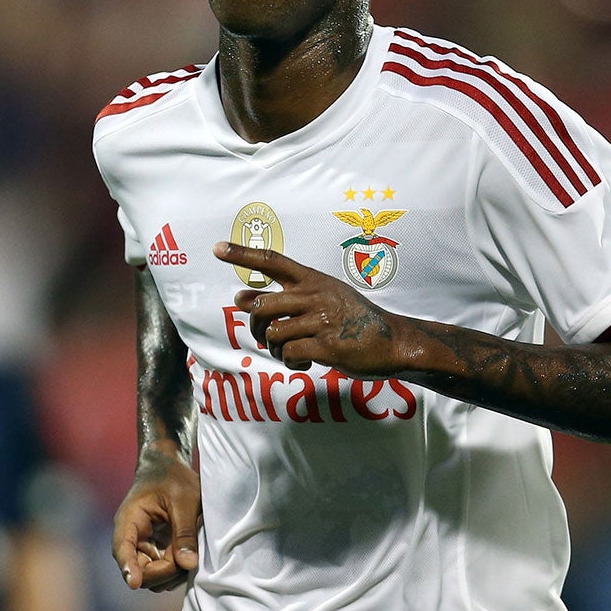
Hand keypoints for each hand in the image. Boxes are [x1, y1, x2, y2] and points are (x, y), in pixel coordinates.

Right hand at [111, 445, 200, 590]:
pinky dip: (177, 571)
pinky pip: (163, 574)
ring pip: (153, 578)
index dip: (128, 567)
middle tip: (188, 556)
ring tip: (190, 551)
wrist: (168, 468)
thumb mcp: (184, 501)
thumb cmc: (173, 478)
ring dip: (172, 574)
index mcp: (130, 521)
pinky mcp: (155, 553)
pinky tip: (189, 555)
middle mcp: (132, 539)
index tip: (133, 583)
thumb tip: (188, 564)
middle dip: (164, 571)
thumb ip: (185, 532)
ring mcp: (143, 549)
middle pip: (140, 572)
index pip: (123, 549)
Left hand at [214, 242, 410, 376]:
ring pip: (274, 333)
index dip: (242, 254)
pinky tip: (304, 362)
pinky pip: (290, 353)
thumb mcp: (322, 299)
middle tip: (265, 338)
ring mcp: (322, 320)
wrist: (394, 340)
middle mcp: (316, 295)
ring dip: (275, 349)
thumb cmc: (353, 320)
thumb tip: (240, 297)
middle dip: (255, 327)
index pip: (273, 261)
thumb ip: (284, 297)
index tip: (217, 249)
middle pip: (262, 305)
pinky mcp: (328, 345)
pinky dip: (290, 362)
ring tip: (290, 352)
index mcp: (313, 280)